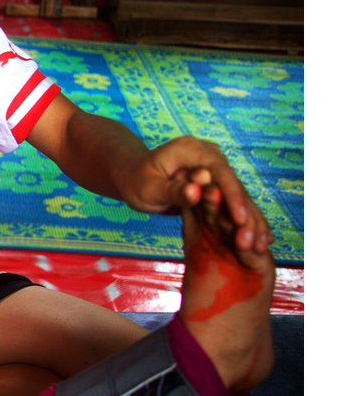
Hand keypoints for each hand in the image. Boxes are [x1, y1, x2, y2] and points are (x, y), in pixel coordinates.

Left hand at [123, 136, 272, 253]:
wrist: (134, 177)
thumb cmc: (137, 182)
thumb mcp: (149, 188)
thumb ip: (173, 190)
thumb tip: (196, 191)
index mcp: (192, 150)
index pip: (219, 171)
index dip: (232, 196)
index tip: (240, 220)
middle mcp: (209, 155)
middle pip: (234, 184)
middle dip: (246, 214)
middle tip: (254, 243)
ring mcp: (215, 168)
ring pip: (238, 195)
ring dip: (250, 221)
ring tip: (260, 246)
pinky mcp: (217, 182)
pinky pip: (232, 202)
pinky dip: (244, 220)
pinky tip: (257, 240)